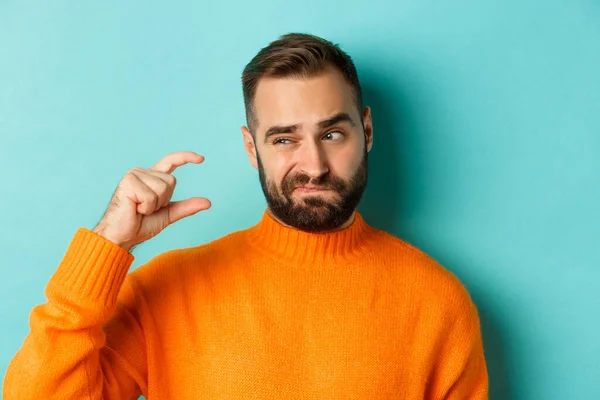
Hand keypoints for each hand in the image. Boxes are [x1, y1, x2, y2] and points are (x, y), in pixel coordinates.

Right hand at [92, 151, 210, 250]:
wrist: (121, 237)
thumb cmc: (140, 225)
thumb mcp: (168, 215)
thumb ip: (186, 207)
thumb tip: (208, 202)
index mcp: (151, 178)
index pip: (171, 162)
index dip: (186, 158)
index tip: (202, 159)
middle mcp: (142, 172)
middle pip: (171, 181)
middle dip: (163, 200)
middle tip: (146, 209)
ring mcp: (134, 175)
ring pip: (163, 188)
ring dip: (154, 205)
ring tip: (139, 209)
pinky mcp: (128, 181)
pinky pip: (151, 195)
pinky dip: (146, 207)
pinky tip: (134, 208)